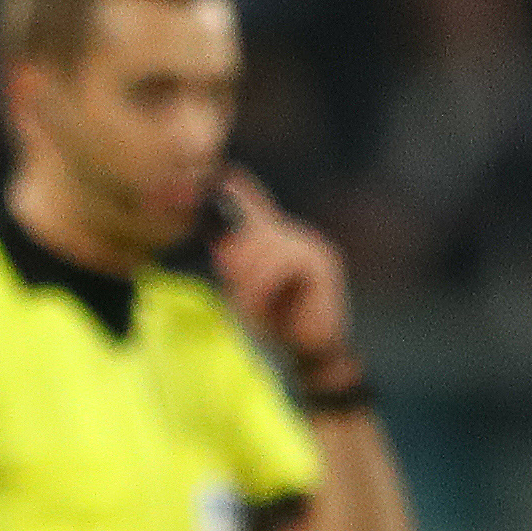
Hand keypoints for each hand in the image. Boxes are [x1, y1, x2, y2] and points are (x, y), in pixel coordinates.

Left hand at [207, 168, 351, 368]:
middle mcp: (295, 236)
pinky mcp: (320, 264)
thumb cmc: (275, 325)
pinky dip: (262, 289)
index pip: (253, 205)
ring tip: (249, 306)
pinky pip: (279, 265)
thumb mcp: (243, 291)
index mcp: (276, 240)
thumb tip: (222, 244)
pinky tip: (263, 306)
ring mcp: (310, 247)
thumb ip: (235, 266)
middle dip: (233, 258)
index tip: (211, 176)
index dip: (233, 190)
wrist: (308, 354)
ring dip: (246, 284)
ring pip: (261, 249)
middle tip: (228, 279)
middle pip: (251, 228)